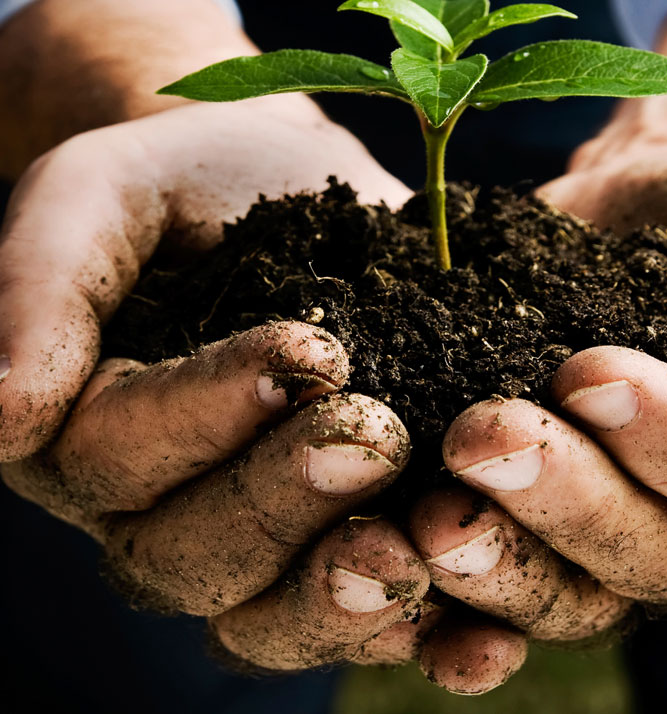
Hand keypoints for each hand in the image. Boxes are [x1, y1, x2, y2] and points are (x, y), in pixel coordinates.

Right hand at [0, 97, 449, 670]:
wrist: (276, 181)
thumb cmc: (180, 181)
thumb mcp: (96, 196)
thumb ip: (39, 286)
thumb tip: (0, 412)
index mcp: (86, 432)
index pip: (120, 457)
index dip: (207, 417)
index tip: (308, 350)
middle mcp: (159, 503)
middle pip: (192, 556)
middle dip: (283, 502)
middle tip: (376, 436)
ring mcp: (253, 529)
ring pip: (269, 611)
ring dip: (341, 596)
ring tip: (414, 548)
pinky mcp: (340, 527)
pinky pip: (361, 612)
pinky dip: (417, 629)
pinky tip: (476, 626)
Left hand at [405, 138, 666, 681]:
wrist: (658, 217)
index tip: (588, 371)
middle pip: (645, 552)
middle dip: (562, 498)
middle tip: (480, 437)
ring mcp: (613, 533)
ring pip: (565, 587)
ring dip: (494, 560)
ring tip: (426, 516)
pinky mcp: (534, 519)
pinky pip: (496, 582)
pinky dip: (450, 600)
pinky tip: (391, 569)